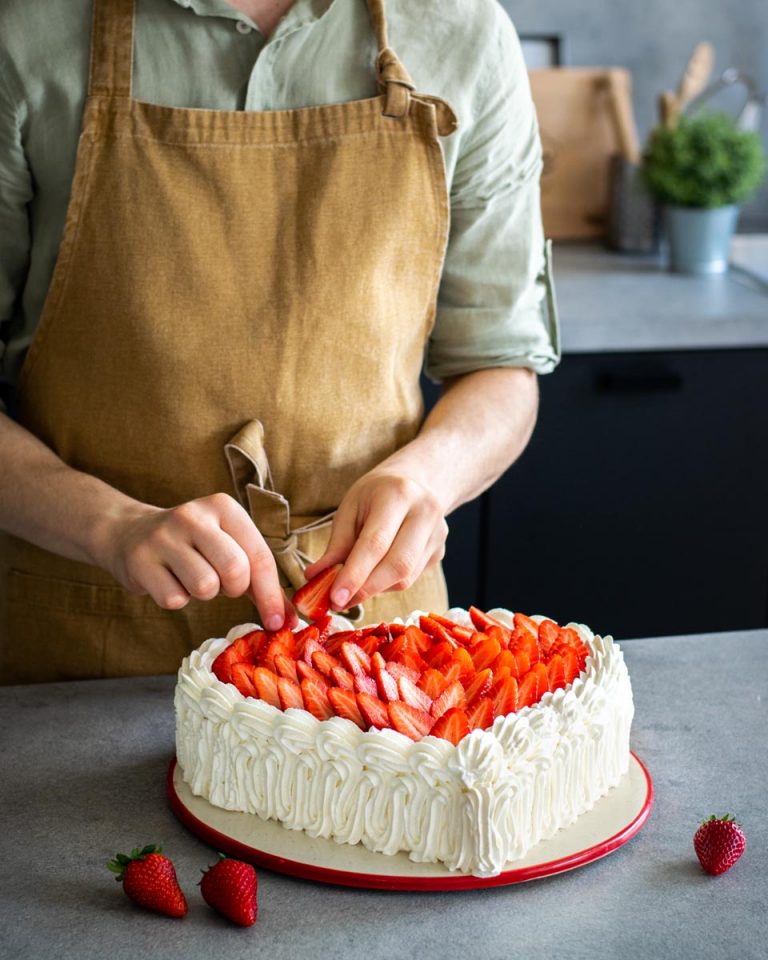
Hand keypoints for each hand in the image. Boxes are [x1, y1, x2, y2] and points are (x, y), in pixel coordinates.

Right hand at [94, 492, 294, 629]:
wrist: (129, 534)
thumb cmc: (194, 546)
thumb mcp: (229, 546)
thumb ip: (260, 580)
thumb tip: (289, 620)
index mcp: (223, 507)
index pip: (259, 555)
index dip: (272, 595)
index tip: (279, 622)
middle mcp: (193, 516)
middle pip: (235, 570)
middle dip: (234, 589)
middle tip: (222, 585)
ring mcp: (163, 537)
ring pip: (205, 587)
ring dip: (204, 593)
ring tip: (192, 576)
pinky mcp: (139, 561)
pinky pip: (174, 599)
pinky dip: (176, 599)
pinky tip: (169, 580)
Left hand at [303, 470, 447, 609]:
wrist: (417, 480)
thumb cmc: (376, 494)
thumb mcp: (350, 508)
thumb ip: (336, 545)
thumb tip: (316, 578)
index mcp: (397, 495)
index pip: (375, 543)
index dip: (355, 575)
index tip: (335, 598)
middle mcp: (424, 513)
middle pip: (398, 565)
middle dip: (366, 589)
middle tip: (339, 602)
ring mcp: (437, 534)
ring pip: (405, 577)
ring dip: (375, 589)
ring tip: (353, 587)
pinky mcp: (440, 551)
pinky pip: (411, 578)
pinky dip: (387, 584)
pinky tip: (375, 573)